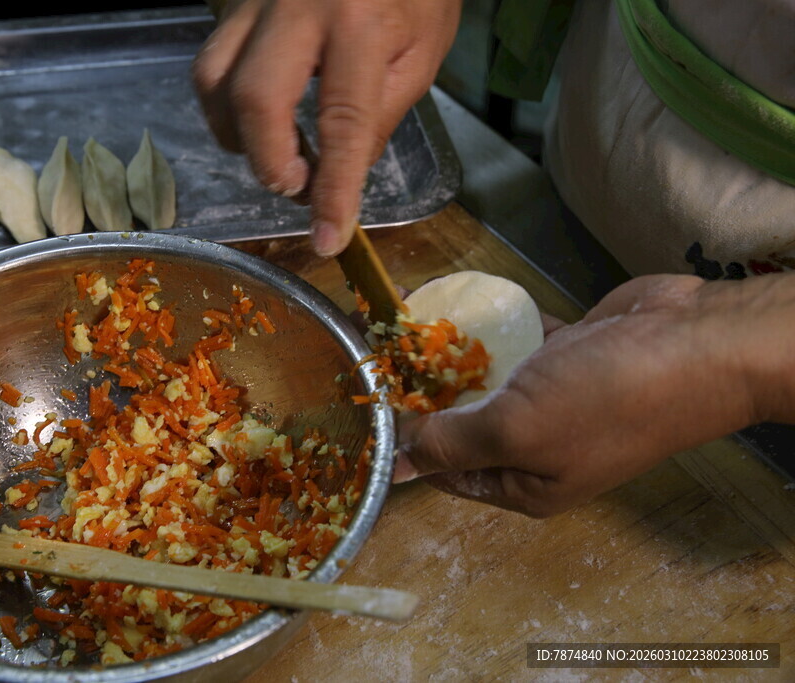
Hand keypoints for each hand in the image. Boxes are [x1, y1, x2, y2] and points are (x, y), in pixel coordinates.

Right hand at [192, 0, 462, 255]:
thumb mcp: (423, 51)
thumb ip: (380, 113)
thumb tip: (339, 176)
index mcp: (361, 19)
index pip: (343, 121)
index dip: (333, 188)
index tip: (328, 237)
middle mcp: (297, 5)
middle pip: (254, 98)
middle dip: (269, 161)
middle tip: (297, 184)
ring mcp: (256, 0)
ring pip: (214, 79)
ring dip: (238, 137)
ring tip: (279, 152)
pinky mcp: (235, 2)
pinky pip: (211, 62)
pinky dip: (225, 106)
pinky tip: (258, 119)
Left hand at [394, 272, 794, 516]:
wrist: (697, 343)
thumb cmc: (605, 399)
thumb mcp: (517, 431)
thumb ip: (453, 442)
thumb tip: (397, 462)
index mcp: (524, 484)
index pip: (446, 471)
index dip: (406, 443)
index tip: (366, 404)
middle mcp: (537, 448)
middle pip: (464, 424)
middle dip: (424, 393)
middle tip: (380, 353)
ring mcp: (556, 400)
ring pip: (489, 382)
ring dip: (453, 357)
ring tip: (406, 325)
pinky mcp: (571, 356)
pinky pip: (518, 345)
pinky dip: (493, 330)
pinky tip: (459, 307)